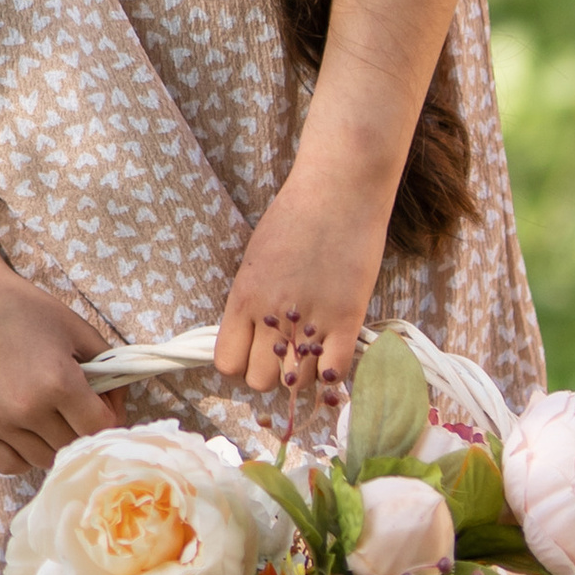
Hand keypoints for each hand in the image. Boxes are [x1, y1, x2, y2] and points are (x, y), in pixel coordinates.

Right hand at [0, 259, 125, 480]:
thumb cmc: (23, 309)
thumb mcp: (75, 328)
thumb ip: (108, 370)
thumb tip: (118, 409)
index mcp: (58, 382)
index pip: (100, 428)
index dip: (109, 417)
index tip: (102, 407)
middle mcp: (27, 408)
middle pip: (72, 446)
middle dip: (80, 429)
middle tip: (73, 408)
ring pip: (43, 460)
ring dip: (51, 443)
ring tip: (46, 414)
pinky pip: (8, 464)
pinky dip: (21, 455)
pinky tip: (22, 430)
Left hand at [214, 162, 394, 407]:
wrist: (337, 191)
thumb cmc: (294, 216)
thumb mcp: (256, 259)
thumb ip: (251, 300)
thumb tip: (252, 336)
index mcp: (242, 298)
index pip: (227, 363)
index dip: (241, 362)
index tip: (253, 351)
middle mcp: (271, 316)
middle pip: (260, 380)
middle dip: (271, 372)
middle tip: (285, 352)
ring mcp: (309, 322)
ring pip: (297, 383)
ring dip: (303, 373)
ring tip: (311, 350)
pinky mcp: (346, 321)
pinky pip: (334, 374)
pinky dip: (332, 372)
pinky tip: (332, 354)